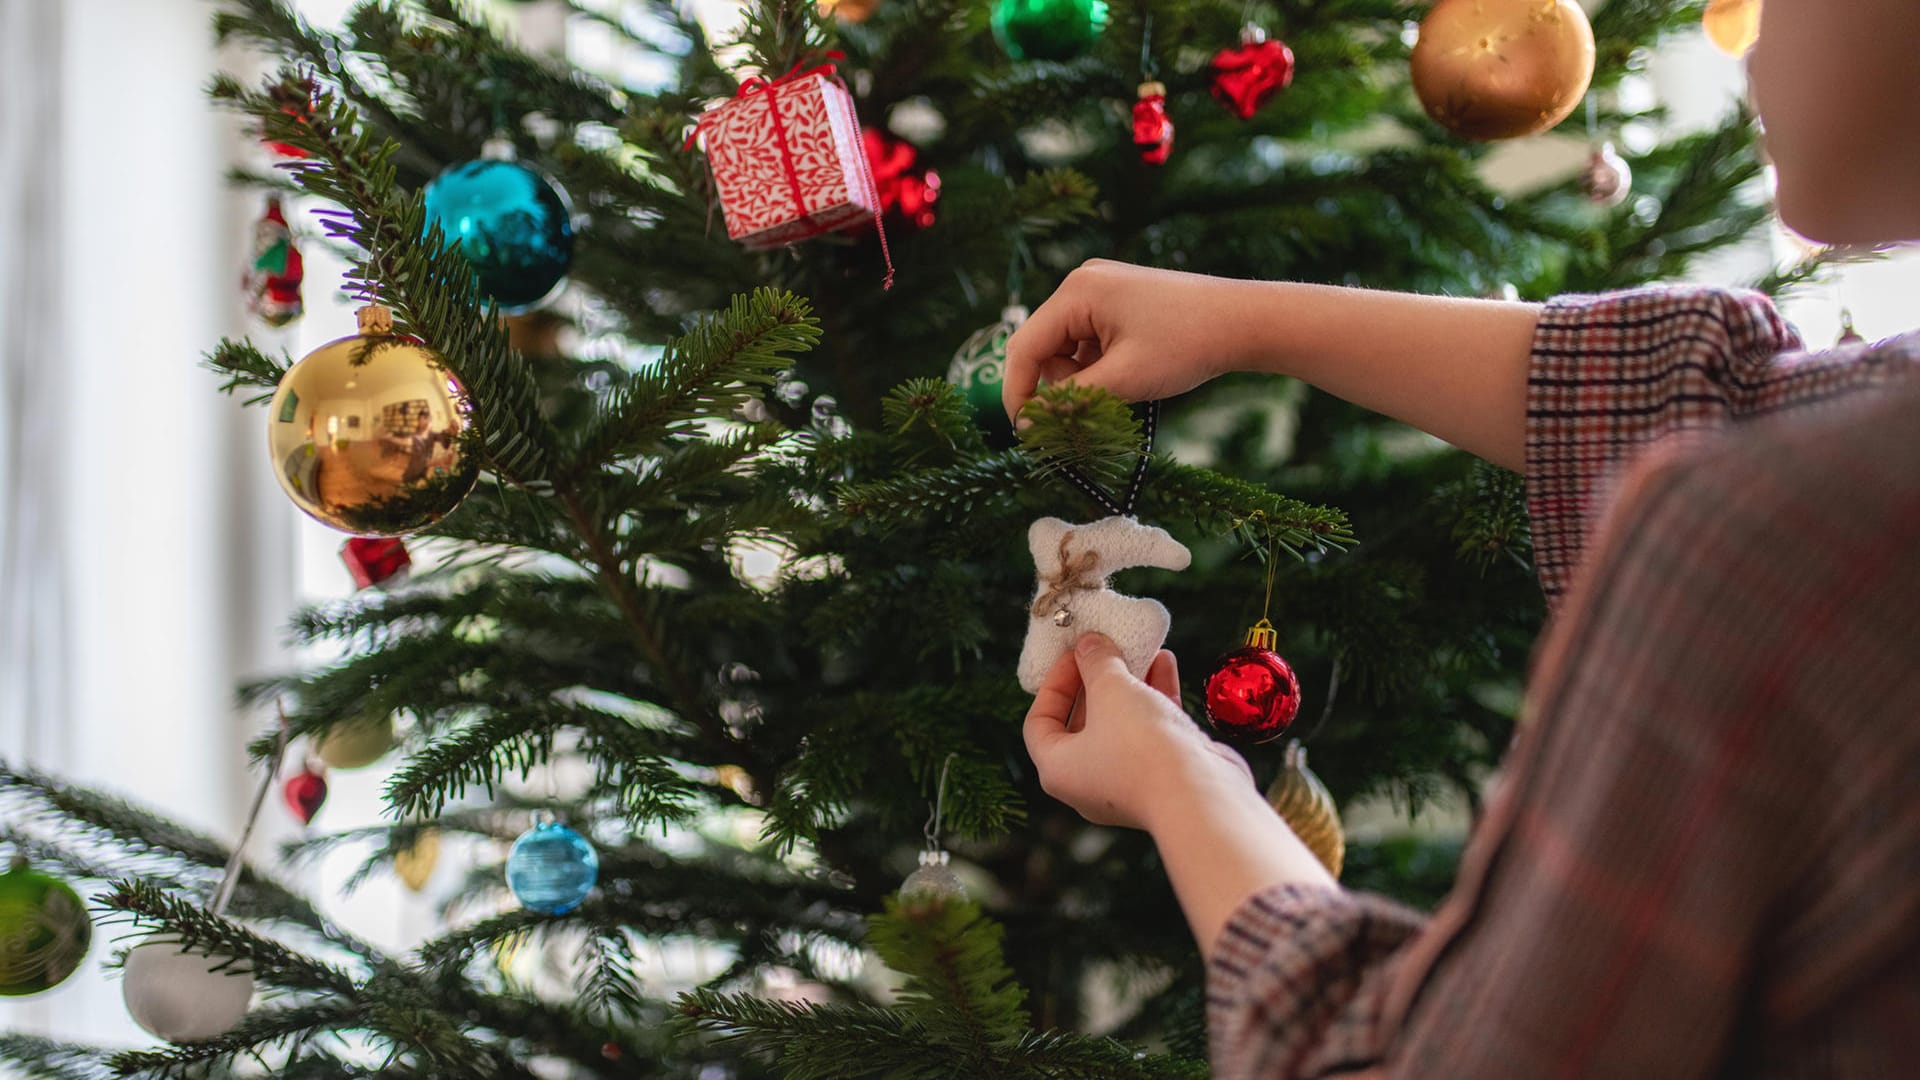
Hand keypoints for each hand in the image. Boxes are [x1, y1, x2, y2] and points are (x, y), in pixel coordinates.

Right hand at [1001, 260, 1263, 421]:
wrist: (1243, 321)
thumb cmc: (1187, 345)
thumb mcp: (1123, 380)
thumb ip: (1070, 401)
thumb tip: (1028, 423)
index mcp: (1077, 292)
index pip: (1024, 347)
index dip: (1019, 393)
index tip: (1027, 433)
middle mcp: (1082, 282)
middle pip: (1043, 346)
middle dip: (1058, 385)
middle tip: (1090, 410)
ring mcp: (1100, 288)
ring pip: (1065, 347)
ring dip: (1081, 377)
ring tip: (1121, 386)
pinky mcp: (1117, 299)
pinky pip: (1087, 340)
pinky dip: (1097, 364)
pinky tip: (1128, 372)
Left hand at [1023, 633, 1253, 829]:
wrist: (1201, 794)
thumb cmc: (1140, 746)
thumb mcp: (1111, 690)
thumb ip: (1097, 661)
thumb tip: (1089, 644)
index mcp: (1058, 769)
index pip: (1040, 722)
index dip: (1054, 681)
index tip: (1075, 653)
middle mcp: (1087, 781)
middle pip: (1083, 720)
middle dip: (1097, 678)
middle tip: (1107, 647)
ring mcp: (1127, 781)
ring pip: (1121, 723)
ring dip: (1130, 683)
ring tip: (1141, 649)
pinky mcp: (1162, 776)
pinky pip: (1151, 731)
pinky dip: (1155, 697)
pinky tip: (1165, 662)